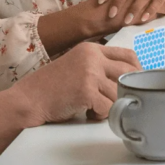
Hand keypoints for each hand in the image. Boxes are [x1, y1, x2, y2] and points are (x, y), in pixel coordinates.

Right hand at [12, 43, 138, 123]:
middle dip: (127, 90)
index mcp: (91, 49)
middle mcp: (92, 58)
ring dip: (109, 106)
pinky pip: (107, 107)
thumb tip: (129, 77)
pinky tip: (86, 113)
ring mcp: (90, 74)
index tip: (137, 82)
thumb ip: (99, 67)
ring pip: (118, 94)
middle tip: (119, 101)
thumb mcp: (76, 66)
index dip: (137, 70)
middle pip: (127, 74)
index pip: (127, 55)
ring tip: (92, 108)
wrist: (27, 100)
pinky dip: (100, 115)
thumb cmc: (51, 88)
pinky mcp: (86, 91)